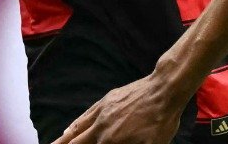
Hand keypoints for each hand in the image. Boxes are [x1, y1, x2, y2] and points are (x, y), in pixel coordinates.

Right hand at [51, 73, 183, 143]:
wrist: (165, 89)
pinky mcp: (107, 100)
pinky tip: (68, 130)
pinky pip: (85, 116)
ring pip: (75, 130)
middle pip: (74, 143)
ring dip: (63, 140)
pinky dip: (74, 126)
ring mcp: (102, 112)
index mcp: (110, 142)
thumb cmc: (162, 120)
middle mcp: (101, 128)